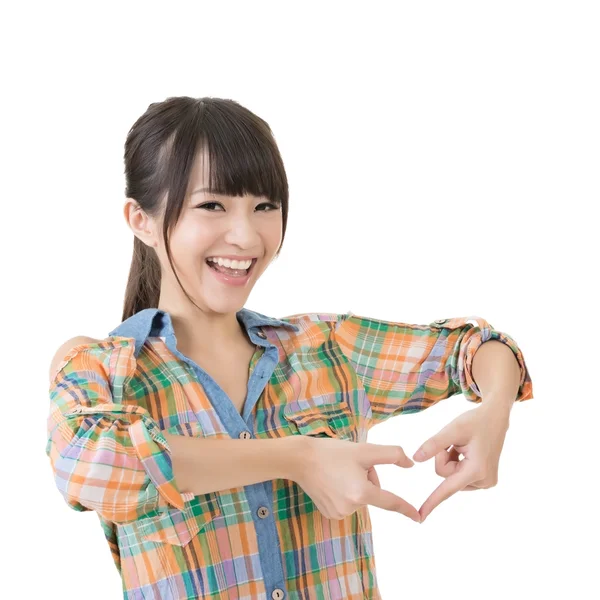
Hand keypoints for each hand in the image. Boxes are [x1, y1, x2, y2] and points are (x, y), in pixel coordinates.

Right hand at [292, 437, 421, 522]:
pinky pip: (346, 503)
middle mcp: (351, 507)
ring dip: (355, 484)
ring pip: (359, 497)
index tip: (419, 518)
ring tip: (337, 471)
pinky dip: (343, 492)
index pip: (391, 502)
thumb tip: (410, 465)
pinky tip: (330, 481)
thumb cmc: (332, 452)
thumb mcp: (364, 450)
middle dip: (367, 477)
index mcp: (362, 492)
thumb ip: (391, 455)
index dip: (406, 508)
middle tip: (348, 464)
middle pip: (372, 492)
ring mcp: (339, 513)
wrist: (300, 459)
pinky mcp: (329, 514)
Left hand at [412, 402, 510, 521]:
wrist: (495, 419)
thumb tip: (415, 459)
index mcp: (477, 469)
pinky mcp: (484, 481)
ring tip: (464, 447)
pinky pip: (457, 475)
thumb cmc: (474, 422)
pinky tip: (466, 451)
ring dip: (451, 460)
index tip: (420, 517)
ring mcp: (485, 482)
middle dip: (444, 458)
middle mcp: (484, 481)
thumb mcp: (453, 429)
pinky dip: (456, 462)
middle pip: (445, 476)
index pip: (448, 488)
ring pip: (450, 476)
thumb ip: (434, 444)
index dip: (432, 502)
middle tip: (456, 443)